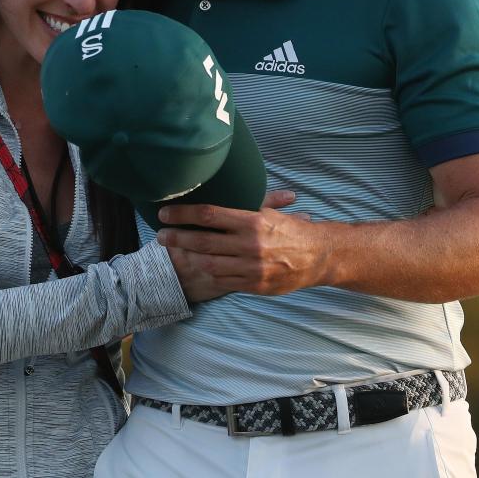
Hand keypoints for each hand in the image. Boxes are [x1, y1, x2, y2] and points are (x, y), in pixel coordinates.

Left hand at [158, 189, 326, 296]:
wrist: (318, 256)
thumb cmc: (292, 229)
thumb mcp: (270, 212)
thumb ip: (246, 205)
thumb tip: (222, 192)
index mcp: (252, 221)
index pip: (209, 214)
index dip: (183, 213)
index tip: (166, 213)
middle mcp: (250, 245)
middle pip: (203, 240)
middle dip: (177, 237)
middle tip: (160, 234)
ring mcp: (251, 268)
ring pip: (209, 263)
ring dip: (187, 257)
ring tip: (173, 252)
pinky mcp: (254, 285)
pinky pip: (223, 281)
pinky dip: (206, 274)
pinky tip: (195, 269)